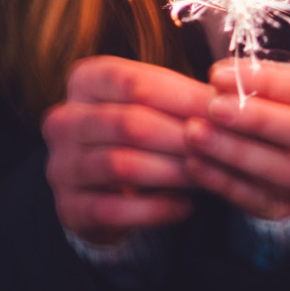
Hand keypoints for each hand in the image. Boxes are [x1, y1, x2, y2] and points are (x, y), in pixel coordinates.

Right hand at [43, 55, 214, 245]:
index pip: (133, 82)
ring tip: (205, 177)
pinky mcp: (68, 207)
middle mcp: (63, 120)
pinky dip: (156, 209)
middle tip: (220, 148)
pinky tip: (185, 206)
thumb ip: (181, 99)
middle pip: (128, 123)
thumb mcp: (152, 105)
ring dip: (170, 172)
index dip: (181, 96)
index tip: (222, 111)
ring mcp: (61, 165)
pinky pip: (115, 209)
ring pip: (120, 165)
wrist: (101, 186)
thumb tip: (228, 101)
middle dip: (180, 137)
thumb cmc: (137, 134)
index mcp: (84, 81)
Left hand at [182, 58, 289, 220]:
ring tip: (195, 134)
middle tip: (214, 106)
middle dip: (262, 120)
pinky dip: (229, 184)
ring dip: (240, 153)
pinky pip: (268, 205)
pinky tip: (196, 165)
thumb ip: (270, 85)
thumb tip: (225, 76)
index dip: (271, 83)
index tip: (219, 74)